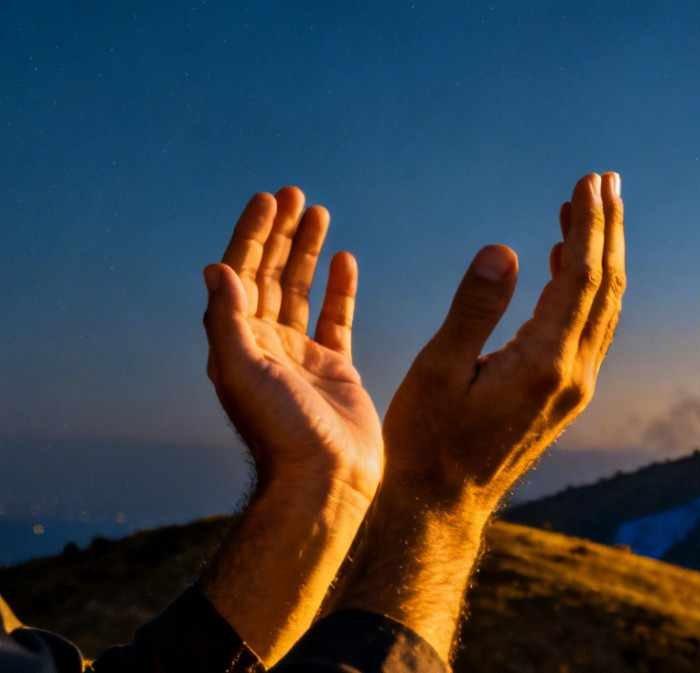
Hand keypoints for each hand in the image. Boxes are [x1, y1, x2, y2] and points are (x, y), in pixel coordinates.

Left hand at [203, 187, 382, 497]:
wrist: (325, 481)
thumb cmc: (281, 432)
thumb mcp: (243, 372)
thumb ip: (228, 320)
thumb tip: (216, 267)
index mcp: (238, 343)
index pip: (242, 274)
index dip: (252, 235)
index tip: (268, 199)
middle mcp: (266, 345)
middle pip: (270, 275)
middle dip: (281, 233)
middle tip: (295, 194)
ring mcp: (302, 356)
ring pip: (301, 290)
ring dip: (308, 251)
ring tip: (319, 212)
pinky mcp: (336, 369)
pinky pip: (336, 318)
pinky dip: (339, 288)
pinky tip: (345, 260)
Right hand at [381, 172, 623, 510]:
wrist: (439, 509)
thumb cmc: (426, 442)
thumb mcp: (437, 371)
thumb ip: (474, 308)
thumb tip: (505, 247)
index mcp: (544, 364)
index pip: (581, 278)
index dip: (587, 224)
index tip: (588, 180)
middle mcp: (572, 375)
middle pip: (605, 287)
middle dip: (607, 229)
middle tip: (607, 179)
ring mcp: (573, 388)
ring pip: (602, 307)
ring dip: (601, 255)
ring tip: (593, 207)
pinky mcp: (563, 394)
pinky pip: (587, 327)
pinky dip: (584, 286)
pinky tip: (565, 262)